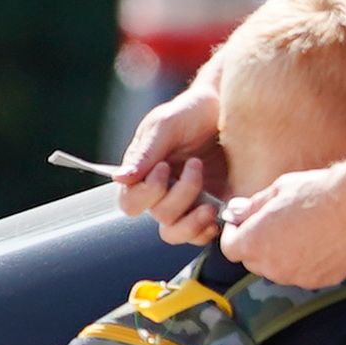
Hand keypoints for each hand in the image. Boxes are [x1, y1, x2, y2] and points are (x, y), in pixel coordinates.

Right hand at [116, 88, 227, 245]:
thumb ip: (145, 152)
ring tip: (209, 204)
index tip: (164, 166)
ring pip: (175, 233)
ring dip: (192, 222)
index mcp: (142, 174)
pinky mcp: (208, 208)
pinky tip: (217, 214)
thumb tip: (119, 178)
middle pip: (159, 215)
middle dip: (180, 194)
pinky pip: (199, 236)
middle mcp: (160, 193)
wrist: (226, 108)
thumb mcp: (166, 124)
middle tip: (196, 164)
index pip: (129, 202)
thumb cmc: (190, 112)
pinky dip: (206, 231)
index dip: (146, 192)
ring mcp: (185, 203)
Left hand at [219, 158, 345, 287]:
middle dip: (258, 244)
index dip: (234, 233)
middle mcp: (274, 267)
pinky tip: (322, 240)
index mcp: (255, 243)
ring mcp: (299, 277)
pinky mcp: (324, 281)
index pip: (229, 248)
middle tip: (274, 223)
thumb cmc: (318, 191)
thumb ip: (252, 207)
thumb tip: (236, 212)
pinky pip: (306, 274)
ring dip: (283, 255)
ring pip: (281, 270)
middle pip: (254, 262)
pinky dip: (308, 262)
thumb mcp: (278, 190)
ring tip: (302, 230)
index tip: (243, 222)